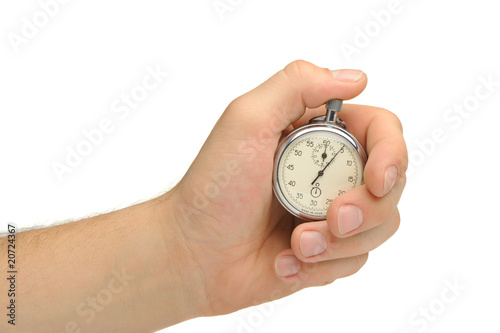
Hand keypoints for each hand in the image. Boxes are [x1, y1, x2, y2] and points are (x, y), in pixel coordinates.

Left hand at [164, 60, 407, 316]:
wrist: (193, 256)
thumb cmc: (213, 188)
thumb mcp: (246, 121)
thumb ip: (296, 85)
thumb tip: (356, 78)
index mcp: (316, 135)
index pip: (383, 131)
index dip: (392, 154)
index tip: (377, 180)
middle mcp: (329, 171)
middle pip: (391, 184)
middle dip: (366, 209)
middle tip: (332, 220)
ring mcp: (330, 213)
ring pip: (379, 226)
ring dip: (338, 243)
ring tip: (296, 245)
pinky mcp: (327, 251)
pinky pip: (355, 261)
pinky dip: (321, 267)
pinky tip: (284, 262)